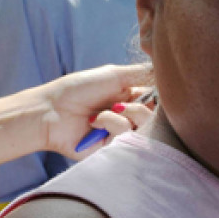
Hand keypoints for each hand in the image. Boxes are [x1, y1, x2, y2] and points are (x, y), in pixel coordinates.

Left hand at [36, 63, 153, 156]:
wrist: (50, 112)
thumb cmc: (78, 89)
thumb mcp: (114, 74)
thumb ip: (143, 73)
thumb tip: (168, 69)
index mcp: (131, 98)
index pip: (158, 99)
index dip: (159, 96)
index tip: (152, 92)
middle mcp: (130, 116)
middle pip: (156, 115)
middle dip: (137, 106)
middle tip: (120, 103)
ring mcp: (123, 133)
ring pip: (143, 126)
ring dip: (121, 115)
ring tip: (102, 112)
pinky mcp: (115, 148)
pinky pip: (128, 136)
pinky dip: (110, 124)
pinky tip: (94, 123)